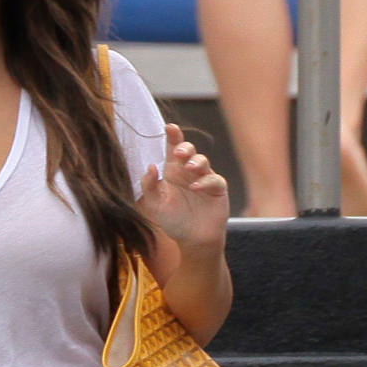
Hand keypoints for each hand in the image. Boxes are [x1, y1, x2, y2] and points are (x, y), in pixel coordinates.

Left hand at [140, 124, 229, 248]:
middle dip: (184, 147)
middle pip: (188, 151)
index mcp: (171, 171)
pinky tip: (195, 187)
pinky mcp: (217, 189)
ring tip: (188, 167)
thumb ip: (149, 186)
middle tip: (178, 152)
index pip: (171, 149)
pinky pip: (214, 180)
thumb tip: (150, 166)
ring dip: (196, 162)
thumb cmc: (172, 220)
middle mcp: (187, 171)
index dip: (172, 136)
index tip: (169, 127)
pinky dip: (205, 181)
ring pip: (203, 161)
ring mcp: (203, 178)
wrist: (192, 239)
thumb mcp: (154, 205)